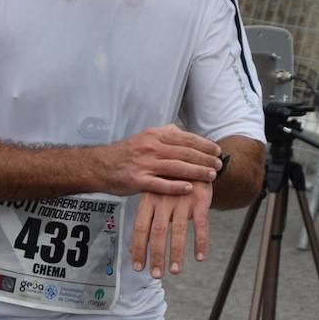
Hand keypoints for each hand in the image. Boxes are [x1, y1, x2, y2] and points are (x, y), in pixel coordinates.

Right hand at [100, 124, 221, 196]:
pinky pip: (161, 184)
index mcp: (154, 135)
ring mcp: (145, 164)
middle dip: (205, 158)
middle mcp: (151, 147)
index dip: (204, 144)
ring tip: (211, 175)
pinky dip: (176, 186)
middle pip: (185, 152)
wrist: (99, 166)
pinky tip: (189, 188)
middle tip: (219, 164)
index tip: (217, 150)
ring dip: (197, 171)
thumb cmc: (124, 154)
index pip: (185, 138)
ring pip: (177, 167)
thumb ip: (163, 134)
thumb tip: (181, 131)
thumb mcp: (144, 137)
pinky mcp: (138, 180)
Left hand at [132, 180, 212, 278]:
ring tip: (175, 271)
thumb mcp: (154, 195)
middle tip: (156, 275)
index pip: (140, 227)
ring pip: (178, 231)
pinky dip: (201, 242)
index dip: (139, 248)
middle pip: (157, 231)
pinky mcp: (200, 200)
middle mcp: (164, 199)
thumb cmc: (169, 183)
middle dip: (156, 255)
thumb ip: (146, 219)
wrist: (194, 160)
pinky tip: (200, 257)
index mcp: (149, 199)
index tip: (138, 267)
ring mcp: (182, 199)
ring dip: (176, 253)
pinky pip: (201, 225)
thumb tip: (133, 248)